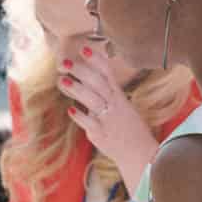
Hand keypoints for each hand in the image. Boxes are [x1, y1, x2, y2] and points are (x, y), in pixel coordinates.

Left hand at [58, 40, 158, 185]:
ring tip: (62, 81)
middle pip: (97, 83)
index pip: (108, 73)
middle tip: (63, 62)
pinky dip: (80, 116)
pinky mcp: (101, 134)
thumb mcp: (120, 107)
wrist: (139, 153)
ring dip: (77, 89)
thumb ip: (104, 96)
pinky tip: (70, 109)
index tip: (84, 49)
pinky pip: (90, 123)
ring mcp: (108, 119)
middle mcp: (115, 105)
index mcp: (119, 97)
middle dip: (80, 71)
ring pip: (93, 100)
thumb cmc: (128, 128)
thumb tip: (84, 84)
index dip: (96, 60)